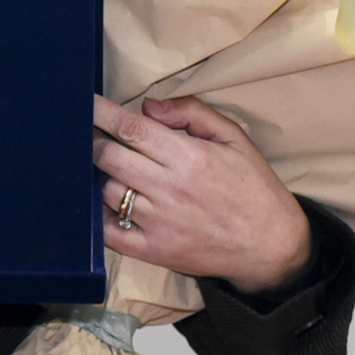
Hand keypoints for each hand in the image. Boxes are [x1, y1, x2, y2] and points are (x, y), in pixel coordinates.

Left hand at [93, 95, 311, 294]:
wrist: (272, 245)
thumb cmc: (254, 186)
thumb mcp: (234, 138)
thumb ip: (192, 113)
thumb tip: (148, 106)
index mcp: (188, 156)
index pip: (130, 128)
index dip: (100, 113)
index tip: (82, 103)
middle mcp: (168, 189)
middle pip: (109, 157)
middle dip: (92, 141)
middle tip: (87, 135)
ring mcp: (158, 223)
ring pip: (107, 191)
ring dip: (100, 176)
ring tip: (107, 170)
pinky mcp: (153, 251)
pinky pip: (110, 232)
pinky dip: (99, 216)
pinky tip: (103, 204)